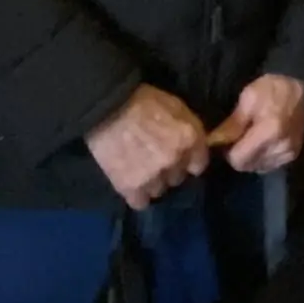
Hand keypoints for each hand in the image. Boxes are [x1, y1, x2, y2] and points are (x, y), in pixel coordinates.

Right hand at [87, 84, 210, 208]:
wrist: (105, 106)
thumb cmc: (142, 100)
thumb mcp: (176, 106)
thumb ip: (190, 128)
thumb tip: (196, 146)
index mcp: (190, 139)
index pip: (199, 165)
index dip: (187, 161)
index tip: (178, 158)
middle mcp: (175, 160)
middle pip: (178, 178)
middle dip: (168, 170)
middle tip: (153, 159)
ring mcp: (153, 175)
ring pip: (159, 190)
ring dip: (151, 182)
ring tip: (138, 169)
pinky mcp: (130, 186)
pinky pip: (140, 202)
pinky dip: (135, 195)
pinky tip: (129, 183)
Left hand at [208, 73, 303, 172]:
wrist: (301, 89)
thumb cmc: (272, 89)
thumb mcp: (248, 99)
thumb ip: (233, 124)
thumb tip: (214, 141)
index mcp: (269, 131)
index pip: (239, 159)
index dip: (227, 152)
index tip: (226, 140)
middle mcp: (281, 147)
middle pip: (247, 166)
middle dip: (238, 155)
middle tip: (237, 138)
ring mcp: (289, 153)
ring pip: (257, 167)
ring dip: (250, 157)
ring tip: (251, 139)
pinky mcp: (293, 155)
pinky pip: (269, 165)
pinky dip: (262, 158)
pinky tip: (262, 143)